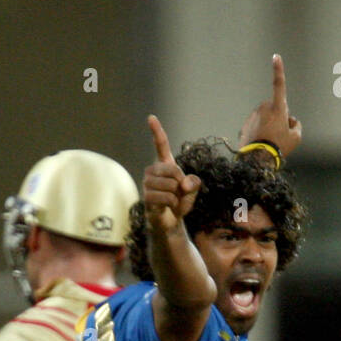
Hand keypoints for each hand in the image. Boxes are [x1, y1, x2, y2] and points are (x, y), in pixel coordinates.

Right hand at [144, 115, 201, 232]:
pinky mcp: (146, 197)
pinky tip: (169, 207)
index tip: (151, 117)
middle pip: (173, 169)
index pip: (160, 145)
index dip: (157, 131)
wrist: (170, 222)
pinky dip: (173, 204)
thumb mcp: (192, 190)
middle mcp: (152, 171)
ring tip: (173, 201)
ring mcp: (147, 184)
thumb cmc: (180, 203)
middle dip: (181, 183)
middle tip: (178, 193)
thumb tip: (184, 184)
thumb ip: (194, 182)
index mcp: (164, 165)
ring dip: (177, 196)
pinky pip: (166, 197)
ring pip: (170, 184)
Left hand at [237, 54, 301, 159]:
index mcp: (278, 108)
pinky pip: (255, 126)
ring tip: (269, 141)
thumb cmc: (279, 147)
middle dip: (277, 117)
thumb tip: (291, 121)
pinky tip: (260, 143)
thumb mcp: (296, 137)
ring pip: (264, 117)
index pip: (279, 84)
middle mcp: (264, 108)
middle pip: (274, 108)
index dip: (278, 70)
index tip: (275, 57)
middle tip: (279, 134)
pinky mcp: (245, 125)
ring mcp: (253, 116)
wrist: (257, 160)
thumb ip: (296, 125)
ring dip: (267, 125)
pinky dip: (258, 132)